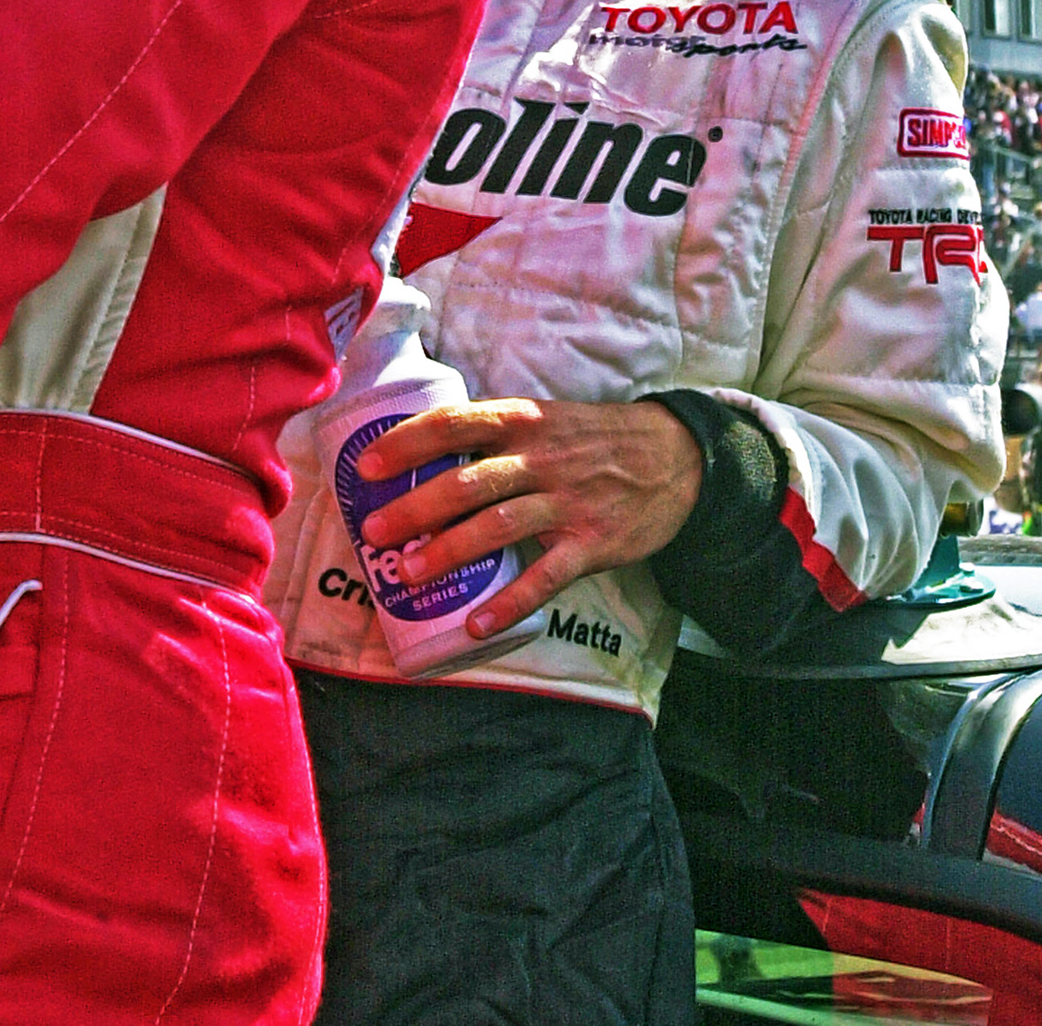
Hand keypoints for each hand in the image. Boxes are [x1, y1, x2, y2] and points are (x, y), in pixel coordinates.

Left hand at [356, 396, 703, 639]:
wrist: (674, 458)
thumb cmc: (590, 439)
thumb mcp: (543, 417)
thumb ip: (492, 434)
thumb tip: (420, 455)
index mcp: (522, 420)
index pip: (454, 424)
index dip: (407, 444)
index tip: (366, 467)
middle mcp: (540, 458)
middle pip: (468, 481)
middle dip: (415, 507)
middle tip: (373, 531)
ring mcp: (567, 503)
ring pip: (498, 527)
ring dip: (450, 551)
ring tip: (409, 572)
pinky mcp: (591, 544)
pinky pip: (544, 578)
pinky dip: (509, 603)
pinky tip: (476, 623)